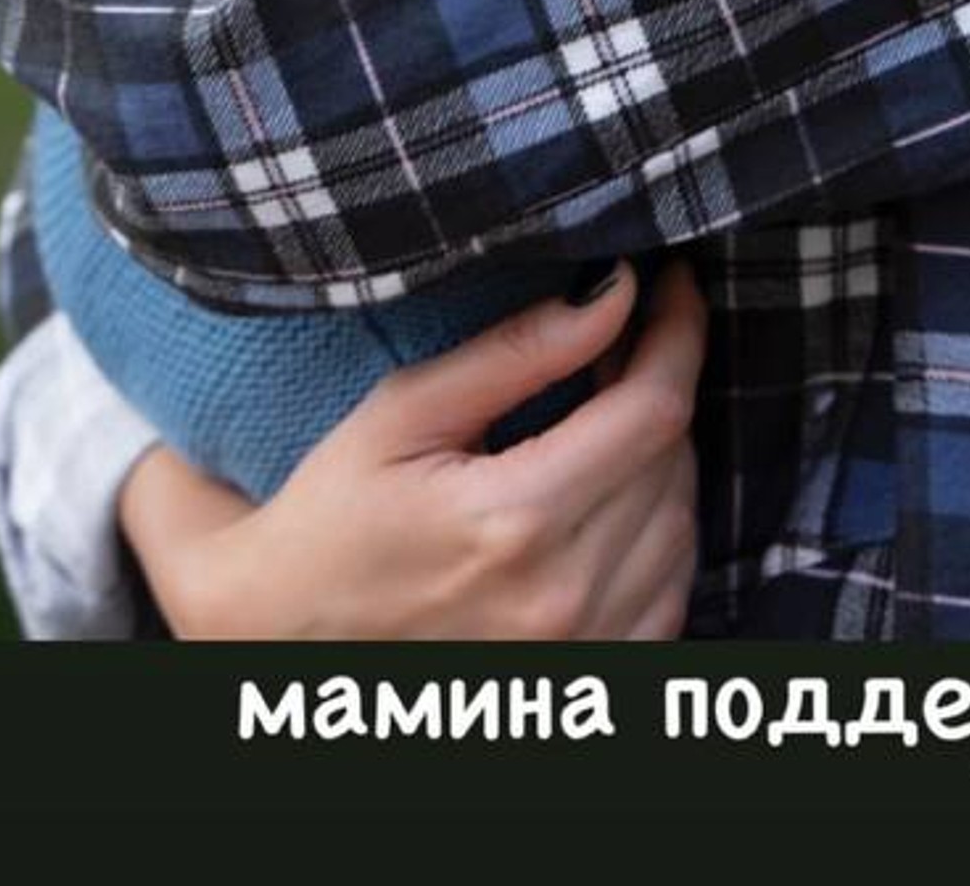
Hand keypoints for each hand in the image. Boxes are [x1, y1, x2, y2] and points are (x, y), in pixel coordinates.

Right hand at [120, 260, 704, 643]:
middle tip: (617, 341)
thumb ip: (517, 352)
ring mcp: (583, 654)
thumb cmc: (332, 517)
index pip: (652, 411)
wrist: (285, 643)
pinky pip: (672, 592)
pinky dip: (658, 531)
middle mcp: (561, 599)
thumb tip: (614, 292)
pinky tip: (608, 496)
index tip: (673, 284)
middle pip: (675, 461)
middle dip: (660, 383)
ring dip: (661, 458)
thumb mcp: (403, 414)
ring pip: (684, 525)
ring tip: (604, 416)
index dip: (677, 334)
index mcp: (514, 522)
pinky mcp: (592, 685)